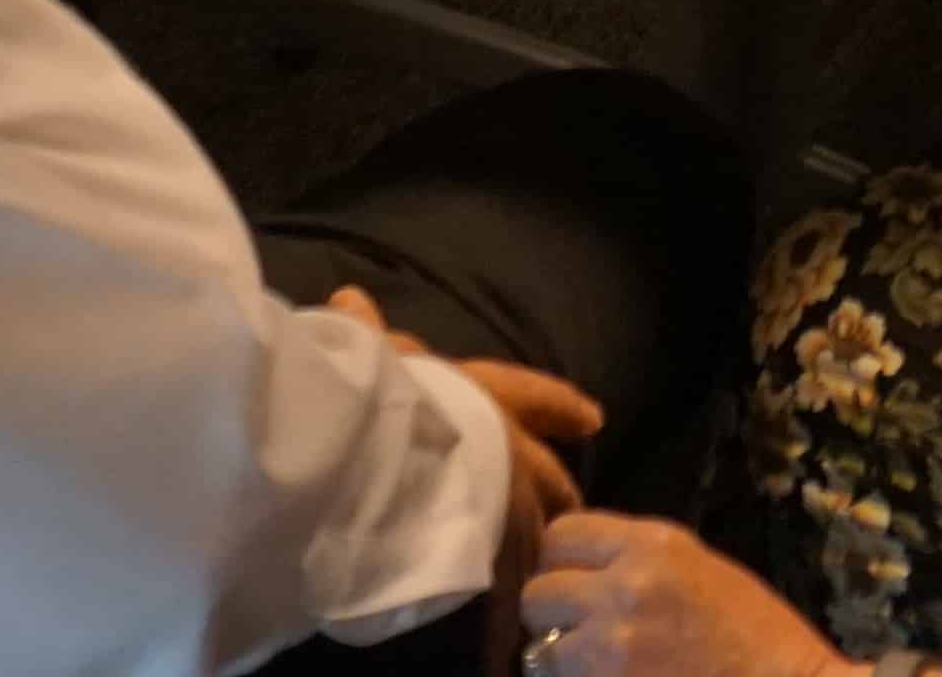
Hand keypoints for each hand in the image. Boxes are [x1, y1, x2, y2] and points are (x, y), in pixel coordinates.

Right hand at [321, 290, 608, 651]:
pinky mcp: (489, 554)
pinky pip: (503, 590)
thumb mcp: (374, 358)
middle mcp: (509, 450)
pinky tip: (505, 643)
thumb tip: (349, 299)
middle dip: (561, 501)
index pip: (537, 398)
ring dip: (537, 563)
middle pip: (552, 482)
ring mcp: (506, 505)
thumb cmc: (379, 391)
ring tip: (540, 594)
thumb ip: (369, 338)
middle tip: (571, 522)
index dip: (562, 408)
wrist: (382, 447)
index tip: (592, 419)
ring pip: (536, 540)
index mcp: (488, 396)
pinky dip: (503, 617)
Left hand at [518, 511, 842, 676]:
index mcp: (652, 545)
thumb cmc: (756, 635)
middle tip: (579, 632)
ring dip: (560, 661)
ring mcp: (614, 648)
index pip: (560, 536)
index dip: (562, 563)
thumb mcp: (699, 568)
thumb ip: (634, 559)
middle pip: (539, 593)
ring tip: (597, 666)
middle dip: (553, 616)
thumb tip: (579, 568)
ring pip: (540, 651)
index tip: (575, 583)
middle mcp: (626, 588)